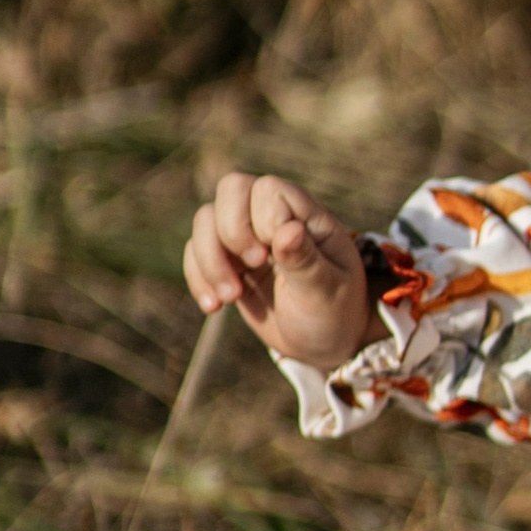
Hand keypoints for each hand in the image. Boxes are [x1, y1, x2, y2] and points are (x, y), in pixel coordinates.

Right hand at [184, 170, 371, 370]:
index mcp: (306, 217)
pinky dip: (198, 278)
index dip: (259, 220)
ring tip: (230, 298)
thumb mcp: (328, 291)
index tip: (268, 258)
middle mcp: (273, 218)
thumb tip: (288, 230)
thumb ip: (306, 261)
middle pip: (231, 188)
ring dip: (209, 260)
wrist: (322, 341)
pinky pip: (194, 252)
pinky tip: (215, 307)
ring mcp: (247, 237)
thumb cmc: (335, 311)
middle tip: (253, 266)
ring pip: (205, 219)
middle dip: (229, 231)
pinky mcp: (226, 261)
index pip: (268, 190)